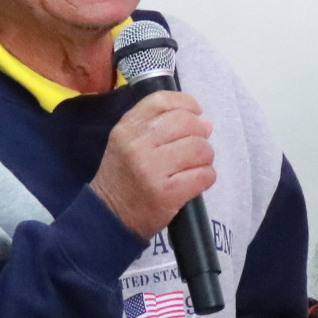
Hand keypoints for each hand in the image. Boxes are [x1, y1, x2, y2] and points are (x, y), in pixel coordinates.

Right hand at [90, 92, 215, 238]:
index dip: (186, 103)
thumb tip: (204, 121)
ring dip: (205, 157)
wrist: (110, 217)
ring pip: (199, 148)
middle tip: (197, 146)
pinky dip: (207, 177)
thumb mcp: (126, 142)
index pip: (161, 101)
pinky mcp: (167, 193)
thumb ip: (156, 126)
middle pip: (186, 122)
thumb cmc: (123, 177)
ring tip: (197, 165)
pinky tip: (197, 181)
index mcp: (127, 128)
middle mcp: (138, 145)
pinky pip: (203, 175)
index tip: (196, 112)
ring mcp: (152, 170)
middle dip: (200, 133)